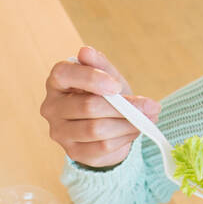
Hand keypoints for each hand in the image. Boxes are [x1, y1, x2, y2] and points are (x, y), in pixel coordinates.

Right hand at [41, 45, 160, 167]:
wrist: (106, 125)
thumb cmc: (104, 95)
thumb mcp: (107, 76)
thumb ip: (100, 64)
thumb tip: (85, 51)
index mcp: (57, 82)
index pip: (64, 74)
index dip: (93, 78)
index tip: (117, 86)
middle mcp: (51, 107)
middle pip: (87, 106)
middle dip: (123, 107)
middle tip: (151, 106)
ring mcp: (60, 132)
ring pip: (96, 129)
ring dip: (127, 125)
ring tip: (146, 119)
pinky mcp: (73, 152)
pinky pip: (102, 147)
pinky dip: (124, 139)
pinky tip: (134, 131)